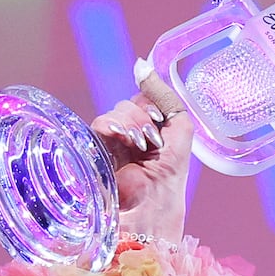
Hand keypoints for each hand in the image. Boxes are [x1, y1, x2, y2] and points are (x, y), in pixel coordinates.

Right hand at [88, 68, 192, 240]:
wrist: (150, 211)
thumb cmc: (170, 179)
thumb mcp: (180, 131)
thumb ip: (167, 98)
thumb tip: (142, 64)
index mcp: (151, 133)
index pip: (146, 99)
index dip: (153, 104)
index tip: (161, 122)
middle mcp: (130, 137)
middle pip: (132, 102)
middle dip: (145, 117)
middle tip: (152, 141)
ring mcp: (111, 143)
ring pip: (117, 111)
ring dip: (132, 124)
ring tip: (140, 147)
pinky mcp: (94, 151)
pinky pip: (99, 123)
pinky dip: (113, 127)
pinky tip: (123, 141)